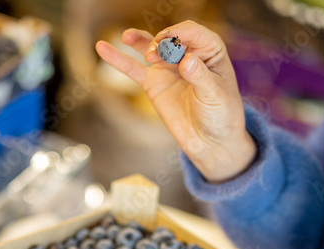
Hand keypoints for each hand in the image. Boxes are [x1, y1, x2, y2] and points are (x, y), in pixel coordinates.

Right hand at [96, 21, 256, 182]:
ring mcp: (168, 68)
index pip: (192, 32)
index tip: (171, 44)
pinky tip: (102, 48)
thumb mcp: (215, 95)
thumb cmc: (221, 115)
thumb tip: (186, 60)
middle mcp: (187, 53)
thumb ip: (200, 77)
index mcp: (209, 50)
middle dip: (161, 42)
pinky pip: (133, 69)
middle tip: (155, 56)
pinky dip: (118, 59)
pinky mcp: (153, 83)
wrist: (210, 141)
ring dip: (138, 40)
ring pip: (150, 47)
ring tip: (127, 37)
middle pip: (169, 37)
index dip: (179, 33)